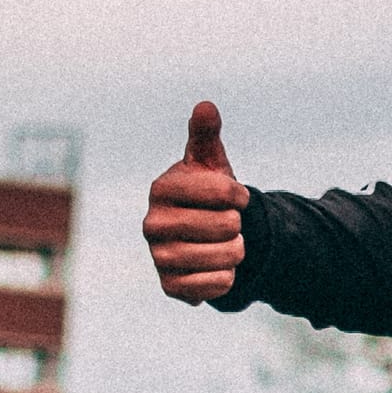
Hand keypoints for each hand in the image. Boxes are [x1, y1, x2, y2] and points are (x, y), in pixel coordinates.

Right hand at [143, 100, 249, 303]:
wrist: (204, 236)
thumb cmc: (207, 192)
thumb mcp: (210, 162)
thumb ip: (205, 135)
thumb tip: (206, 106)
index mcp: (161, 188)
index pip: (223, 191)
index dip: (239, 195)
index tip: (235, 196)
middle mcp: (151, 223)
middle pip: (226, 225)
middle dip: (238, 225)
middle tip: (227, 223)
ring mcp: (158, 256)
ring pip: (224, 257)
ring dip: (236, 251)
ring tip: (225, 243)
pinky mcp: (170, 286)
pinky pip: (217, 285)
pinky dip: (228, 278)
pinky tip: (218, 268)